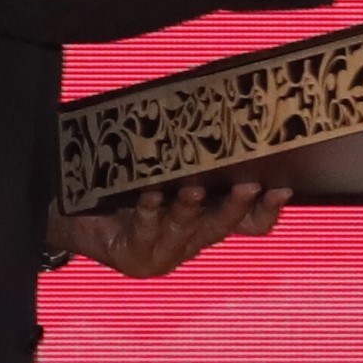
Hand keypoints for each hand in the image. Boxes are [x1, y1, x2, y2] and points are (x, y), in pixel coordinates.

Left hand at [70, 173, 287, 278]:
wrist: (80, 220)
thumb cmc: (128, 191)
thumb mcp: (167, 175)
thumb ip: (193, 159)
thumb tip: (216, 106)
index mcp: (206, 222)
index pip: (249, 224)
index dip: (267, 211)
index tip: (282, 189)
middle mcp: (190, 240)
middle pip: (220, 226)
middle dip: (235, 207)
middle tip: (249, 187)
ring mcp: (162, 252)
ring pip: (184, 230)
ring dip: (189, 210)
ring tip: (193, 191)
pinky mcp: (133, 256)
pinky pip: (144, 231)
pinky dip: (148, 212)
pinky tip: (149, 198)